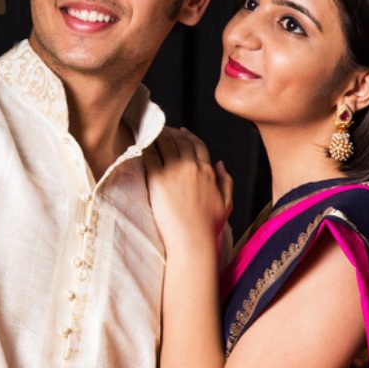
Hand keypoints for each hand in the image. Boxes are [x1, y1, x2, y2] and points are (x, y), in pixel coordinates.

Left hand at [143, 128, 232, 250]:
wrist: (192, 238)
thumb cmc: (208, 226)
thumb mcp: (227, 202)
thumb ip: (226, 181)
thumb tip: (221, 164)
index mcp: (208, 171)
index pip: (198, 145)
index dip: (188, 135)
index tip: (181, 132)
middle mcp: (192, 167)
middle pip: (181, 140)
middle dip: (171, 132)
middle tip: (163, 129)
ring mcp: (174, 171)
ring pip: (165, 143)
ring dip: (158, 135)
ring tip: (151, 132)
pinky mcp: (158, 178)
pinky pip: (150, 155)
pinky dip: (146, 146)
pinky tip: (141, 143)